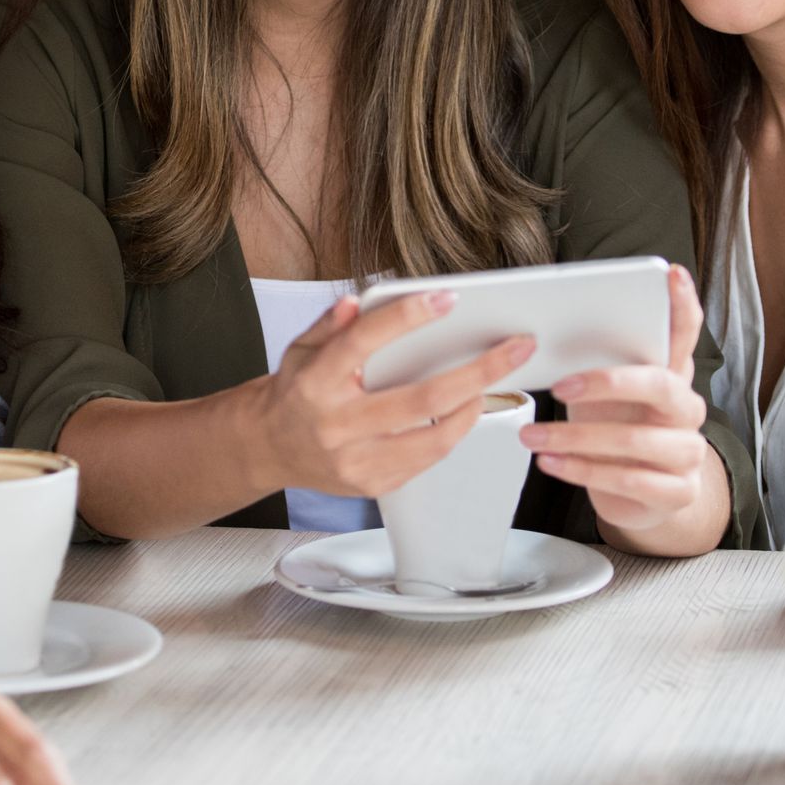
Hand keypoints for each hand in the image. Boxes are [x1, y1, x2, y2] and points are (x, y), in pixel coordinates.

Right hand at [251, 291, 535, 499]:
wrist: (270, 447)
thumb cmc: (296, 391)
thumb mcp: (302, 348)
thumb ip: (330, 324)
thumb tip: (357, 301)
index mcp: (316, 382)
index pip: (364, 342)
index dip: (408, 318)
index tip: (447, 300)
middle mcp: (336, 425)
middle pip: (421, 399)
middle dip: (477, 372)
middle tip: (514, 349)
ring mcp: (356, 461)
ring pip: (434, 439)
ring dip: (474, 407)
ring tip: (493, 383)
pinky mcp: (372, 484)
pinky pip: (426, 460)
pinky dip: (452, 433)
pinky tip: (464, 410)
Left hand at [520, 264, 718, 537]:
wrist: (640, 496)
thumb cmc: (614, 428)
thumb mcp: (603, 394)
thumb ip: (591, 365)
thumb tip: (531, 336)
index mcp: (673, 375)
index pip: (686, 332)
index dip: (682, 304)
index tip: (671, 273)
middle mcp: (688, 409)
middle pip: (660, 384)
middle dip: (607, 383)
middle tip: (559, 386)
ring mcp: (688, 452)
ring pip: (635, 440)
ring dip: (575, 438)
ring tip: (532, 436)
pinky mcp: (678, 491)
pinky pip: (628, 478)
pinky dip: (581, 470)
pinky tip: (550, 462)